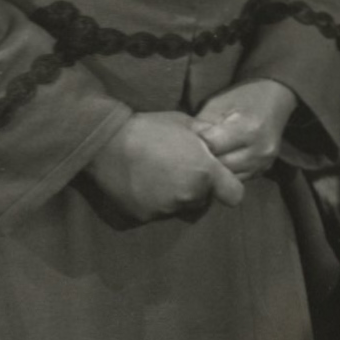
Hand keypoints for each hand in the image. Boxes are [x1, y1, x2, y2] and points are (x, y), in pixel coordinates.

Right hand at [85, 112, 243, 221]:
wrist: (105, 143)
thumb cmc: (147, 127)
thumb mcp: (184, 122)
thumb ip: (205, 137)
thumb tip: (216, 142)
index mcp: (204, 172)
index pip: (234, 195)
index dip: (228, 188)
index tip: (219, 180)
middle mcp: (189, 195)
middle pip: (203, 200)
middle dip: (196, 187)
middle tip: (177, 169)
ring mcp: (166, 209)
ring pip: (179, 206)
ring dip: (173, 195)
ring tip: (154, 174)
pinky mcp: (144, 216)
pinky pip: (156, 211)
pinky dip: (151, 201)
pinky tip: (139, 183)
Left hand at [195, 79, 299, 178]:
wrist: (275, 101)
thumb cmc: (242, 98)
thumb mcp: (218, 104)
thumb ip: (202, 126)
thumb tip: (184, 145)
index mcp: (248, 128)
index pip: (211, 146)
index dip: (194, 144)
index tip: (185, 140)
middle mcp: (259, 149)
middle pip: (219, 166)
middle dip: (202, 160)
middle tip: (189, 153)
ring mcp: (264, 163)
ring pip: (228, 177)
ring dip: (213, 170)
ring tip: (203, 159)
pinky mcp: (264, 170)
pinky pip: (237, 180)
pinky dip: (225, 174)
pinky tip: (218, 162)